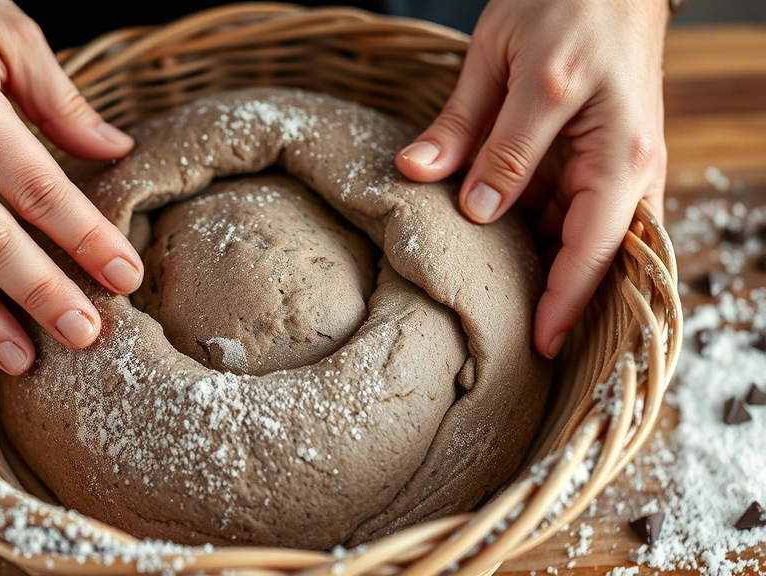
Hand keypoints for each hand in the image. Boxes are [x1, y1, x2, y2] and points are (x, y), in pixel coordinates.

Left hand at [395, 0, 668, 357]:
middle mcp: (629, 166)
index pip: (592, 248)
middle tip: (511, 346)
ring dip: (545, 270)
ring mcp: (621, 164)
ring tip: (497, 305)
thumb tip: (426, 181)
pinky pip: (579, 214)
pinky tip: (503, 251)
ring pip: (583, 239)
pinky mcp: (606, 158)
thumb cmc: (563, 2)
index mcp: (612, 148)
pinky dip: (545, 237)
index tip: (536, 347)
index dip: (563, 303)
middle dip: (558, 302)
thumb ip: (467, 127)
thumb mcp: (502, 57)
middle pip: (594, 256)